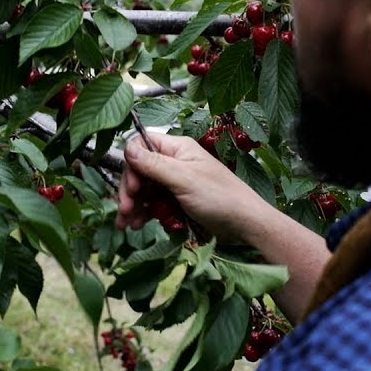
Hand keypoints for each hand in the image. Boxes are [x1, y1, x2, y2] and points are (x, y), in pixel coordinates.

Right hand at [115, 132, 271, 244]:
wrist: (246, 225)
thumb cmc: (220, 197)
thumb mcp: (184, 179)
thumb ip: (155, 165)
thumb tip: (127, 147)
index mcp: (178, 149)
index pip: (142, 146)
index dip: (132, 165)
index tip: (133, 187)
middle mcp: (175, 163)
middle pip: (139, 170)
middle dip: (129, 190)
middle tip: (125, 210)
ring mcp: (176, 183)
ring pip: (144, 189)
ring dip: (133, 205)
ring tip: (127, 224)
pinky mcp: (178, 201)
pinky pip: (154, 204)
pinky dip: (144, 213)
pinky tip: (137, 225)